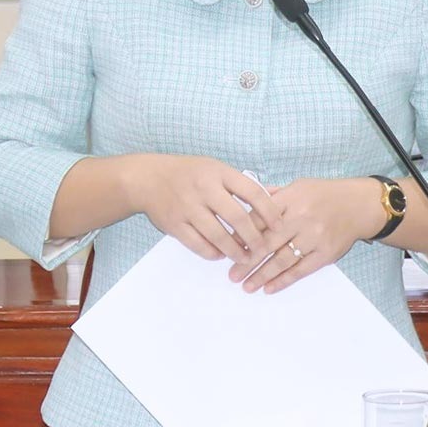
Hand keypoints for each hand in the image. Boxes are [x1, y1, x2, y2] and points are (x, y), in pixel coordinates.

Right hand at [127, 155, 282, 264]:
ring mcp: (188, 207)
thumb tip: (275, 196)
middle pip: (238, 218)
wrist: (147, 178)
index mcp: (219, 173)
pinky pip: (199, 245)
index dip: (270, 212)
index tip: (279, 226)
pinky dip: (213, 253)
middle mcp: (204, 189)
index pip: (253, 193)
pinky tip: (221, 254)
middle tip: (262, 249)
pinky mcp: (175, 224)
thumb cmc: (189, 174)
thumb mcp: (215, 169)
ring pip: (219, 236)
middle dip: (255, 239)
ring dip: (236, 251)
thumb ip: (241, 184)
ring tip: (245, 257)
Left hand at [237, 178, 384, 294]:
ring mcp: (314, 237)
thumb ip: (273, 197)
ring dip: (262, 275)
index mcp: (291, 199)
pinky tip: (269, 288)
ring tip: (246, 285)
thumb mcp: (298, 186)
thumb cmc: (324, 195)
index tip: (228, 247)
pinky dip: (284, 280)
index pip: (260, 218)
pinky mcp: (326, 253)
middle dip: (247, 260)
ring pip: (282, 260)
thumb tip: (245, 203)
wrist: (359, 205)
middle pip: (268, 242)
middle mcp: (301, 218)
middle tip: (232, 274)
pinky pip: (301, 270)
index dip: (243, 235)